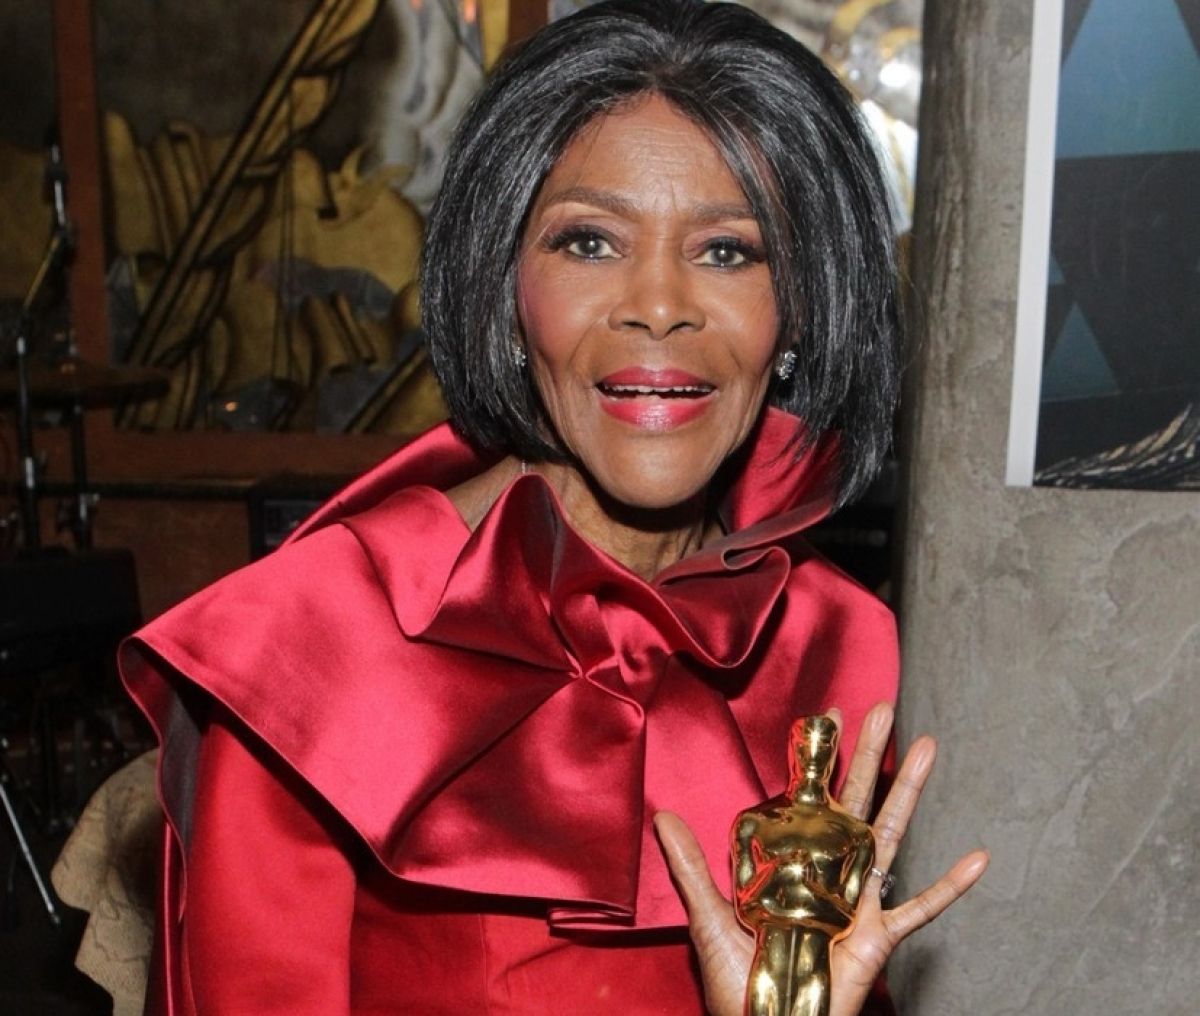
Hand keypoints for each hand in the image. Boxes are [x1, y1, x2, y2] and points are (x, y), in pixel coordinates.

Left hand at [654, 702, 988, 1015]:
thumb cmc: (739, 983)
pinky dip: (951, 885)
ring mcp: (858, 901)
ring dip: (909, 791)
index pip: (808, 797)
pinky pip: (921, 908)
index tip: (829, 715)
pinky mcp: (878, 937)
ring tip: (928, 747)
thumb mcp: (709, 919)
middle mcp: (830, 872)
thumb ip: (692, 869)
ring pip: (891, 835)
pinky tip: (980, 858)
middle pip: (855, 800)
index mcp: (792, 863)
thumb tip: (663, 816)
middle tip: (884, 708)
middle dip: (869, 754)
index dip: (819, 757)